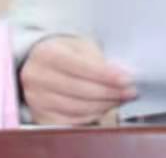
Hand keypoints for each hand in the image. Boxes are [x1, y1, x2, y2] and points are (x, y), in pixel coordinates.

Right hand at [20, 35, 135, 125]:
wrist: (42, 64)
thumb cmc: (67, 52)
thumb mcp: (81, 45)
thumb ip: (97, 58)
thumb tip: (120, 75)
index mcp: (47, 53)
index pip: (80, 66)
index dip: (106, 75)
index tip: (127, 79)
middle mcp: (36, 76)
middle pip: (79, 89)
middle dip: (109, 92)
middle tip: (130, 91)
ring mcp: (35, 99)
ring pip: (75, 107)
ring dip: (103, 105)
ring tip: (119, 99)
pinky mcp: (39, 116)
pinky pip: (69, 121)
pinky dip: (90, 116)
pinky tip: (103, 109)